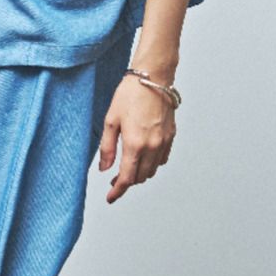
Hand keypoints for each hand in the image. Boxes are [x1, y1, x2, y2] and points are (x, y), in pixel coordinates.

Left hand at [97, 73, 175, 202]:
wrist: (153, 78)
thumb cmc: (130, 95)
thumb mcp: (110, 121)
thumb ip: (107, 148)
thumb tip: (105, 169)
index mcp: (135, 144)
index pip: (127, 178)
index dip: (118, 191)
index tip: (111, 197)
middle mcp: (152, 146)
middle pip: (140, 177)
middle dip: (127, 181)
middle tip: (115, 178)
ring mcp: (164, 142)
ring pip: (152, 170)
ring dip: (140, 173)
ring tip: (127, 167)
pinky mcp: (171, 136)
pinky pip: (162, 159)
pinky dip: (152, 164)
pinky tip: (142, 157)